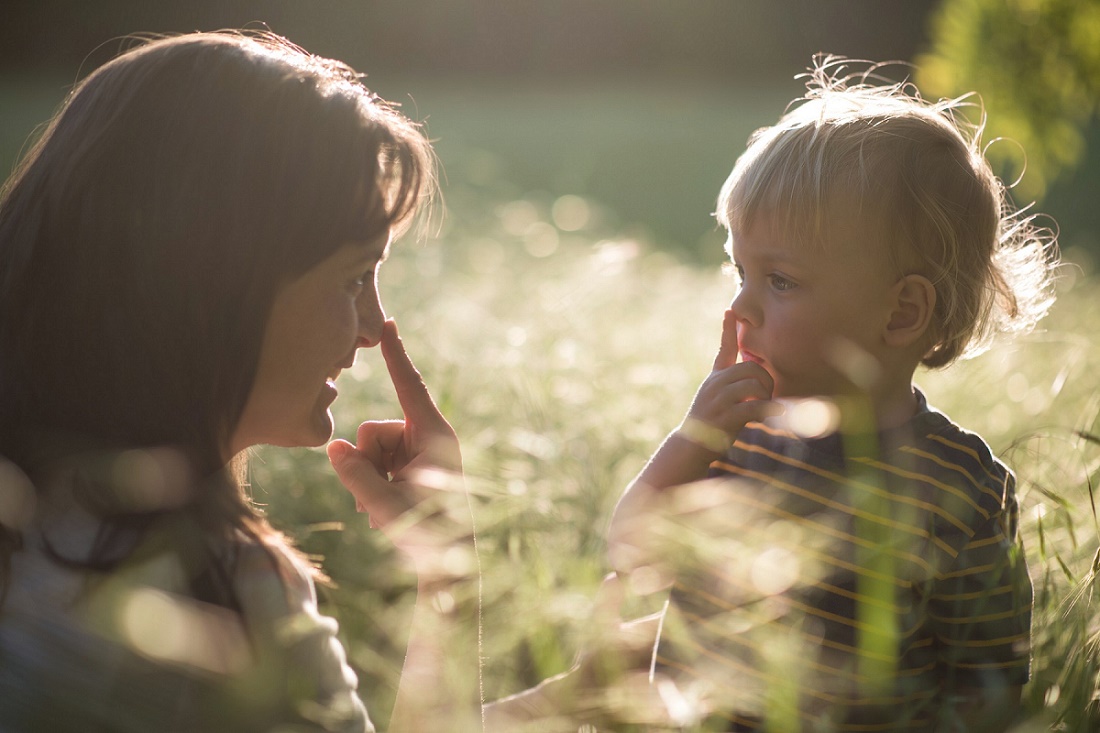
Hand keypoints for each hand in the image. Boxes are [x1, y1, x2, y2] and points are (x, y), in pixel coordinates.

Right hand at [327, 320, 468, 567]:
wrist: (448, 565)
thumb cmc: (426, 534)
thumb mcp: (386, 504)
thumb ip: (356, 474)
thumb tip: (333, 446)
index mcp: (435, 436)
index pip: (408, 385)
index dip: (394, 354)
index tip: (386, 322)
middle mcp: (429, 438)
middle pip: (374, 430)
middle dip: (367, 461)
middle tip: (380, 499)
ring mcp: (420, 452)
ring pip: (371, 449)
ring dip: (370, 478)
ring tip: (385, 508)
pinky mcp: (412, 466)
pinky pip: (376, 462)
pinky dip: (373, 484)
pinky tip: (384, 510)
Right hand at [680, 309, 780, 451]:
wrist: (691, 446)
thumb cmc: (710, 423)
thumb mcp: (716, 398)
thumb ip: (732, 386)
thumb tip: (754, 377)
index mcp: (715, 378)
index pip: (723, 349)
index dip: (728, 330)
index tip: (730, 311)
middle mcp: (715, 384)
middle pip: (751, 367)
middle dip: (765, 381)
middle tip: (766, 396)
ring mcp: (719, 399)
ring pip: (754, 384)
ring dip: (766, 397)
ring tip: (763, 409)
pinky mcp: (725, 416)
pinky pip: (755, 406)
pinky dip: (768, 410)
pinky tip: (773, 414)